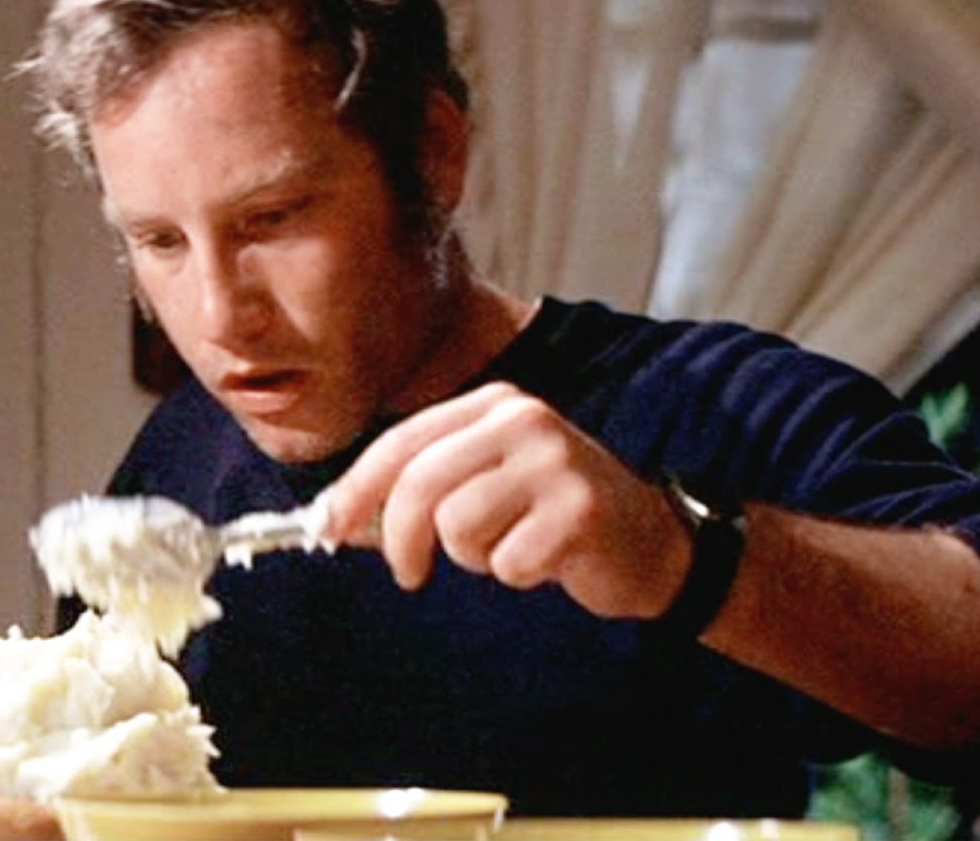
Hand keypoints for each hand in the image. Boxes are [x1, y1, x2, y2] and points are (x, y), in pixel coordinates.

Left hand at [325, 382, 692, 618]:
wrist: (651, 544)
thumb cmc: (550, 519)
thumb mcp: (484, 485)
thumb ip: (419, 491)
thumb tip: (335, 519)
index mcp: (491, 405)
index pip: (401, 442)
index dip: (356, 489)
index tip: (328, 530)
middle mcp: (521, 419)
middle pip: (420, 482)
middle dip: (398, 538)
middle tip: (407, 574)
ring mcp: (554, 460)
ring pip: (458, 524)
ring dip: (474, 556)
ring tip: (508, 548)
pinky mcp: (579, 509)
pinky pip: (506, 561)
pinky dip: (516, 574)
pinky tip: (546, 560)